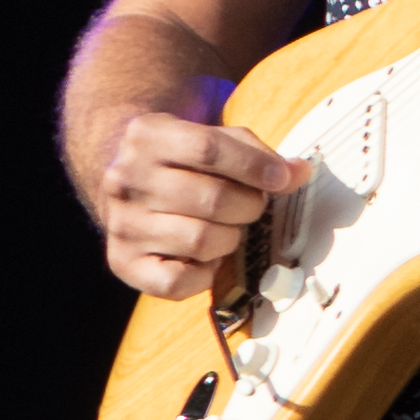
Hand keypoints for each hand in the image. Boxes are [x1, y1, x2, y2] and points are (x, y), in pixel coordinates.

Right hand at [92, 107, 306, 302]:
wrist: (122, 183)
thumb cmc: (182, 161)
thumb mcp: (212, 138)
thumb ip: (256, 153)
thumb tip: (297, 173)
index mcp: (147, 137)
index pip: (208, 149)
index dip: (255, 166)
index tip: (282, 179)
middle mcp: (125, 180)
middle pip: (212, 199)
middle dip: (249, 206)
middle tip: (251, 206)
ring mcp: (121, 224)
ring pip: (201, 241)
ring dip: (229, 238)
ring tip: (224, 228)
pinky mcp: (122, 263)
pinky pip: (178, 281)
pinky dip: (204, 274)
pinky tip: (205, 257)